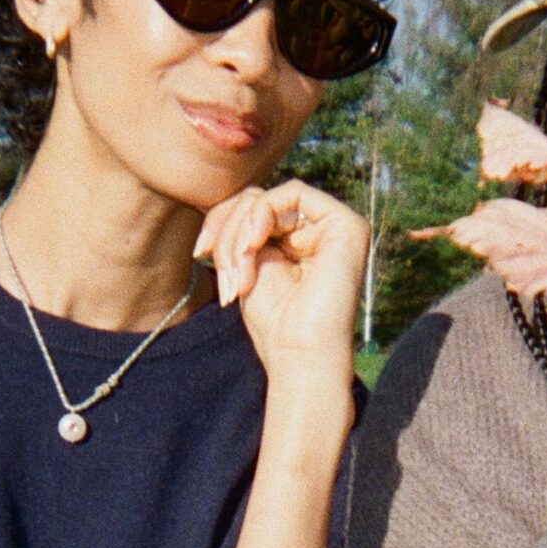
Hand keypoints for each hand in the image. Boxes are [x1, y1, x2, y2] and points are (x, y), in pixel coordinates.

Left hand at [196, 179, 367, 387]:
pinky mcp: (347, 224)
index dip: (219, 222)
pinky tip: (253, 247)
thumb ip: (242, 228)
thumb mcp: (245, 264)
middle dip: (226, 231)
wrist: (300, 354)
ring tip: (240, 276)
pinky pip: (292, 193)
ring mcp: (335, 225)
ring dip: (239, 233)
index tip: (199, 252)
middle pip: (255, 199)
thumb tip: (225, 199)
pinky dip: (261, 216)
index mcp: (297, 239)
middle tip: (223, 273)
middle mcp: (319, 229)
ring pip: (267, 197)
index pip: (250, 208)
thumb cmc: (274, 322)